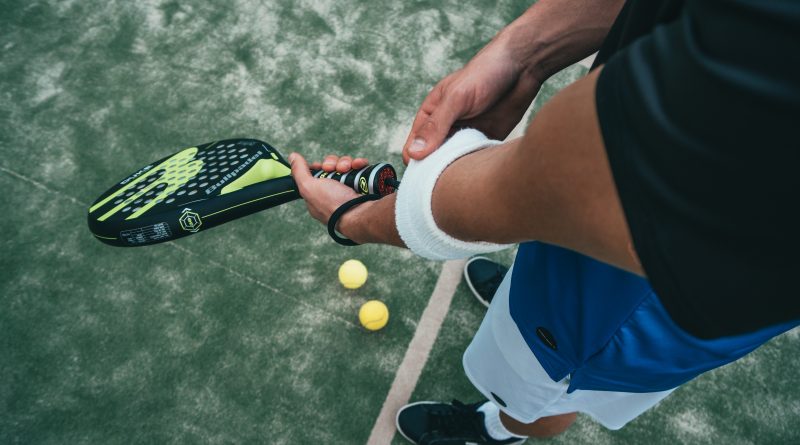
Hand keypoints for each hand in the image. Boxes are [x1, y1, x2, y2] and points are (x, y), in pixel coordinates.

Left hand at [288, 152, 368, 225]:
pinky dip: (358, 164)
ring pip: (345, 166)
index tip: (321, 167)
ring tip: (347, 169)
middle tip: (334, 169)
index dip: (319, 168)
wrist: (360, 213)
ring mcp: (349, 189)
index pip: (316, 176)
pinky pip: (359, 168)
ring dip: (346, 163)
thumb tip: (292, 156)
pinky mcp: (363, 184)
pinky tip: (358, 166)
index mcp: (318, 196)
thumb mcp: (308, 187)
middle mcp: (333, 193)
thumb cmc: (333, 205)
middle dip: (333, 164)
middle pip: (331, 168)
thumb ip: (299, 171)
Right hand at [402, 33, 542, 163]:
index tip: (426, 175)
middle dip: (437, 172)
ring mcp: (466, 135)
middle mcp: (446, 128)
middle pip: (433, 160)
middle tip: (448, 179)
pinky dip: (475, 167)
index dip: (416, 163)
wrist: (522, 66)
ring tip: (465, 174)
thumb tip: (414, 153)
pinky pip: (475, 161)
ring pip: (454, 163)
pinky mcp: (485, 141)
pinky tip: (480, 169)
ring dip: (457, 171)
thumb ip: (436, 126)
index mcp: (431, 115)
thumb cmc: (485, 73)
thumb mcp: (456, 98)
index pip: (413, 147)